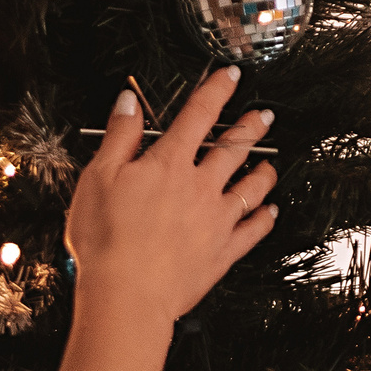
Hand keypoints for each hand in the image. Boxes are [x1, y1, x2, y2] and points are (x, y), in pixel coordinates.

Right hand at [64, 67, 277, 326]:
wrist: (127, 294)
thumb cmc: (106, 239)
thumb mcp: (99, 177)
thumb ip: (119, 137)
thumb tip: (129, 103)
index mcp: (168, 164)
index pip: (198, 115)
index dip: (217, 90)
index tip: (231, 76)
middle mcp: (199, 187)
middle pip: (234, 148)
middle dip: (251, 127)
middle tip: (264, 116)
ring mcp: (215, 220)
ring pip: (250, 188)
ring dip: (262, 173)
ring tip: (271, 165)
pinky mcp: (221, 252)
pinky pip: (252, 230)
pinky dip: (264, 219)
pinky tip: (271, 213)